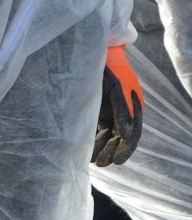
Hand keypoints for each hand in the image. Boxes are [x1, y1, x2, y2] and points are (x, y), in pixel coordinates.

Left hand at [93, 44, 142, 166]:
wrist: (96, 55)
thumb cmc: (110, 70)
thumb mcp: (117, 89)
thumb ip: (122, 111)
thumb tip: (127, 135)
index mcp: (133, 106)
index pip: (132, 133)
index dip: (125, 149)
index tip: (117, 161)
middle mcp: (122, 112)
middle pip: (119, 137)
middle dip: (111, 151)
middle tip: (102, 164)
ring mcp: (108, 112)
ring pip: (106, 136)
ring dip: (100, 148)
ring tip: (92, 160)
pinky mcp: (95, 111)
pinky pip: (96, 130)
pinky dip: (92, 140)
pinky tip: (85, 151)